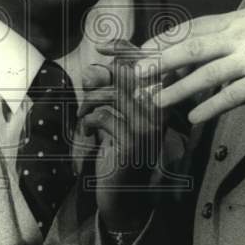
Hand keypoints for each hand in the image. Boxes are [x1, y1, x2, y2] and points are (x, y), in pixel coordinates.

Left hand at [80, 40, 164, 230]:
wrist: (123, 197)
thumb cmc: (118, 152)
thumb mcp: (116, 116)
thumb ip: (110, 90)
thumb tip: (96, 63)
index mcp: (161, 102)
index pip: (148, 63)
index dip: (124, 48)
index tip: (102, 47)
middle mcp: (161, 113)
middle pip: (126, 75)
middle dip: (98, 82)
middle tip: (85, 99)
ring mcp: (148, 128)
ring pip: (113, 95)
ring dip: (90, 103)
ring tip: (83, 116)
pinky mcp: (132, 143)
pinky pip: (103, 116)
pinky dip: (88, 121)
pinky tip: (88, 132)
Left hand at [99, 7, 244, 124]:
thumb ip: (231, 30)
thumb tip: (204, 40)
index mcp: (234, 21)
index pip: (190, 29)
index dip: (162, 40)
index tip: (139, 51)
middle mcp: (237, 37)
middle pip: (189, 48)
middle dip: (158, 62)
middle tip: (133, 75)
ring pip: (205, 74)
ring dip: (175, 89)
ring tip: (152, 103)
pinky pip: (232, 96)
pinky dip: (210, 107)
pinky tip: (193, 119)